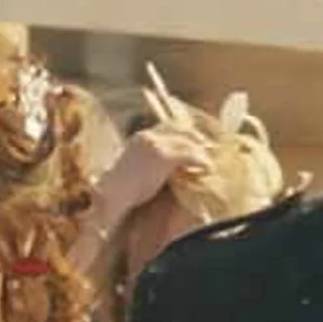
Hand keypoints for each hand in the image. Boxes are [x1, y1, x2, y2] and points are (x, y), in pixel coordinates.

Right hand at [92, 125, 215, 229]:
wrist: (113, 195)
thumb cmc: (124, 188)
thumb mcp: (138, 166)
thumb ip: (153, 159)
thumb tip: (172, 164)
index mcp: (141, 137)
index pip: (169, 126)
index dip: (185, 133)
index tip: (197, 141)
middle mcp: (148, 136)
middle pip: (181, 130)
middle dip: (197, 139)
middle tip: (209, 149)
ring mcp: (156, 145)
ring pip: (187, 142)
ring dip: (201, 152)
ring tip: (209, 163)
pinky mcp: (163, 157)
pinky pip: (189, 155)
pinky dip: (201, 161)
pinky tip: (207, 169)